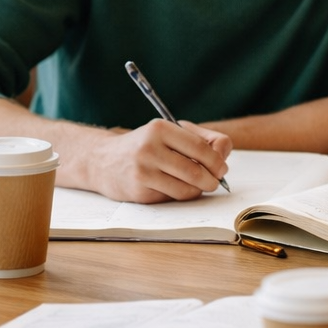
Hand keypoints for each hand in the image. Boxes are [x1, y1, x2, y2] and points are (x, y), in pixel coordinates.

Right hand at [79, 119, 233, 202]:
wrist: (102, 161)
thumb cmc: (145, 145)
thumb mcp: (168, 132)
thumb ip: (201, 139)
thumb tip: (224, 155)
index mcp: (159, 129)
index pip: (199, 147)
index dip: (216, 161)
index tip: (222, 168)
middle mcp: (149, 149)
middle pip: (195, 171)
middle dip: (212, 179)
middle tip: (215, 181)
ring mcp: (143, 171)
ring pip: (186, 189)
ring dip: (199, 190)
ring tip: (198, 185)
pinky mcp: (139, 191)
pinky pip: (172, 198)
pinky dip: (181, 195)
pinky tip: (176, 188)